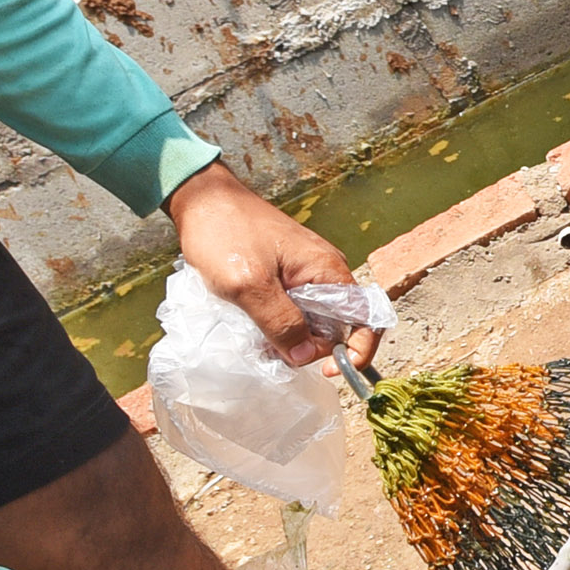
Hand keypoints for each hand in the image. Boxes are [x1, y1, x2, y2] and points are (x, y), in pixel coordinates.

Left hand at [165, 163, 373, 369]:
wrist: (201, 200)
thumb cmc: (224, 233)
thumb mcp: (248, 284)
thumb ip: (279, 322)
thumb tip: (304, 356)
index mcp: (328, 269)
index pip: (367, 317)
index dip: (357, 349)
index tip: (327, 369)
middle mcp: (325, 272)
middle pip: (337, 326)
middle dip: (311, 347)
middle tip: (273, 352)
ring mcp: (306, 273)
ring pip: (313, 321)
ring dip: (291, 338)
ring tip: (258, 339)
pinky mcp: (287, 275)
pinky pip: (294, 310)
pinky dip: (278, 325)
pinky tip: (254, 326)